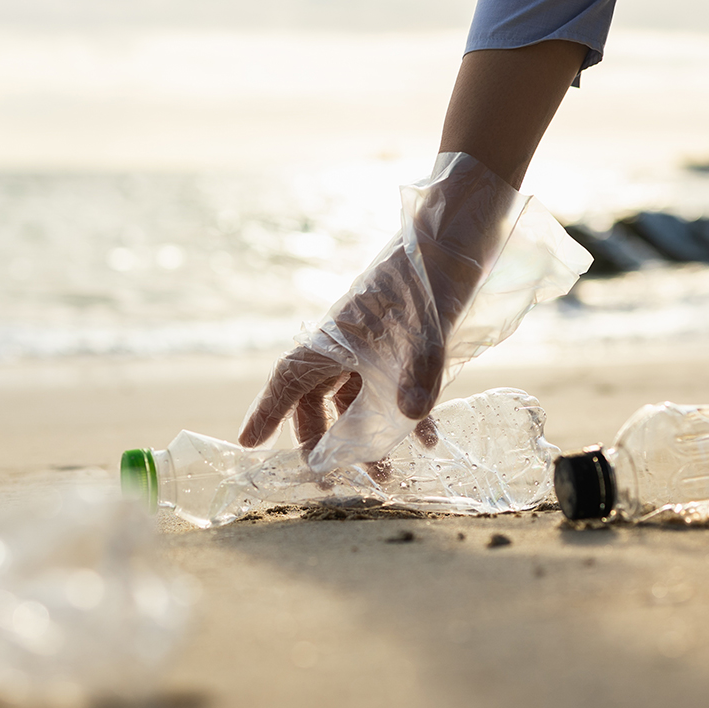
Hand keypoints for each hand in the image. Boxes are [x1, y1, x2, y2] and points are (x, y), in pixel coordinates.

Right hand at [238, 154, 517, 471]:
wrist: (460, 229)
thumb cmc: (432, 273)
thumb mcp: (428, 328)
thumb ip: (420, 374)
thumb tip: (411, 420)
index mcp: (337, 336)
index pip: (289, 379)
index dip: (267, 411)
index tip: (248, 443)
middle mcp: (349, 340)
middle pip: (320, 397)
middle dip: (325, 439)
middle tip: (333, 477)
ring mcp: (376, 340)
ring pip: (358, 396)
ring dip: (368, 434)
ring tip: (388, 475)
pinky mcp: (405, 339)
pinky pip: (393, 385)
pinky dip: (405, 413)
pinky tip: (428, 438)